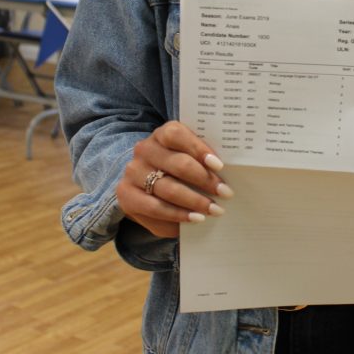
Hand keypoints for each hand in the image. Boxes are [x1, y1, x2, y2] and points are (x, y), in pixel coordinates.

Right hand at [116, 120, 232, 237]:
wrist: (142, 181)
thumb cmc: (175, 166)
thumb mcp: (187, 155)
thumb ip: (201, 158)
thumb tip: (227, 174)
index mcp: (162, 134)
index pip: (177, 135)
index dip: (199, 149)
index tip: (219, 165)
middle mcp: (144, 150)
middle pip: (178, 164)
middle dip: (205, 180)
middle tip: (226, 193)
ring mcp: (133, 172)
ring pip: (168, 188)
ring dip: (195, 202)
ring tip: (215, 210)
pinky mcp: (126, 196)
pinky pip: (156, 208)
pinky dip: (178, 215)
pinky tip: (195, 219)